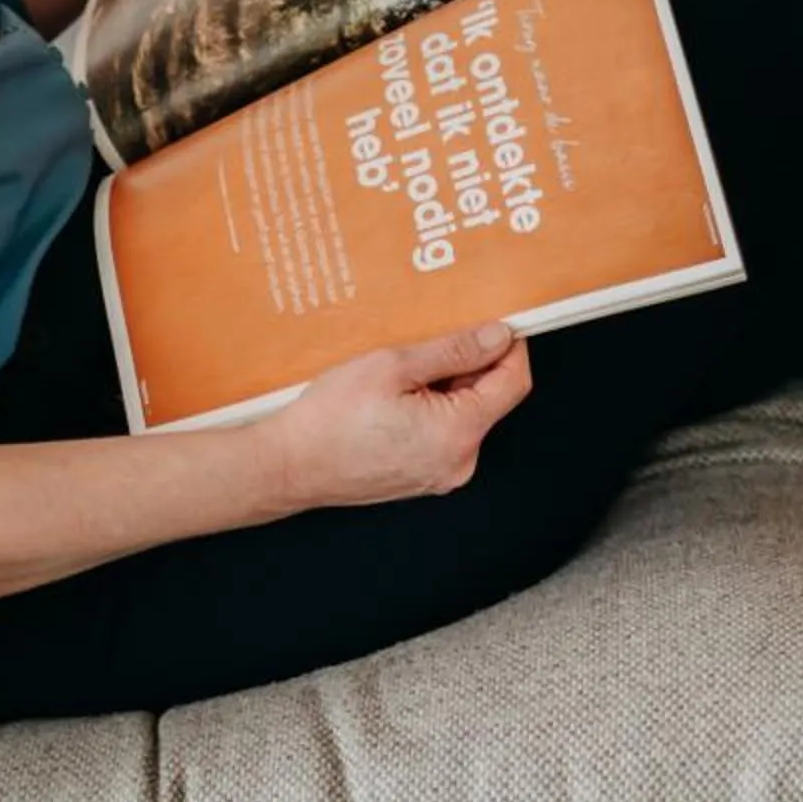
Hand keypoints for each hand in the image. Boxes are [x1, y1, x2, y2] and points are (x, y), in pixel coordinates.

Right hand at [259, 323, 533, 507]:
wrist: (289, 465)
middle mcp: (458, 461)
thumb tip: (496, 337)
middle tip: (433, 339)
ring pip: (465, 416)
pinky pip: (443, 435)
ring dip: (447, 387)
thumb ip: (453, 350)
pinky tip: (396, 396)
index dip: (510, 347)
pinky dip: (432, 410)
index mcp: (457, 433)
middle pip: (490, 400)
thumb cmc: (329, 420)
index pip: (513, 382)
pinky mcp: (423, 478)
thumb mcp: (393, 366)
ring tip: (403, 371)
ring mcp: (441, 474)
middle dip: (470, 365)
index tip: (497, 323)